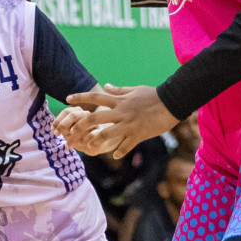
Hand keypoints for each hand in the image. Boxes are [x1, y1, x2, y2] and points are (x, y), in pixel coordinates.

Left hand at [53, 85, 176, 158]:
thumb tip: (105, 86)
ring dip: (96, 141)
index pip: (96, 97)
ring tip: (89, 146)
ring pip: (107, 133)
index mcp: (120, 101)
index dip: (80, 97)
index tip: (67, 99)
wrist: (172, 101)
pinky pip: (126, 145)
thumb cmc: (154, 95)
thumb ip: (118, 90)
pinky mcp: (139, 134)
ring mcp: (129, 124)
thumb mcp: (134, 89)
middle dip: (81, 124)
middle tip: (71, 131)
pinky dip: (119, 151)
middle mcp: (121, 112)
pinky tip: (113, 155)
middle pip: (96, 117)